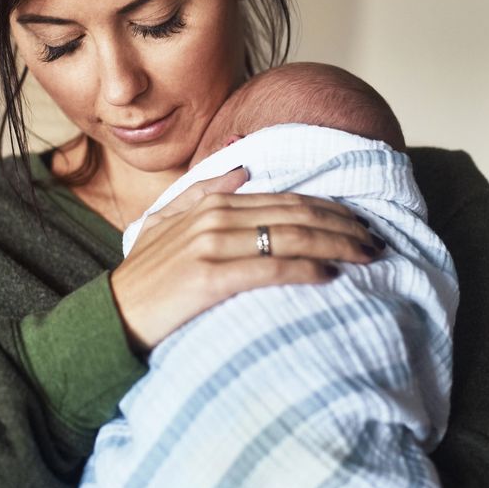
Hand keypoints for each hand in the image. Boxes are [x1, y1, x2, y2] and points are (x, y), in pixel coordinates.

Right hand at [109, 166, 383, 351]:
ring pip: (290, 237)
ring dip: (336, 246)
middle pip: (296, 215)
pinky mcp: (210, 278)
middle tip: (378, 241)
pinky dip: (304, 269)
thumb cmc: (145, 278)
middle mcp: (215, 217)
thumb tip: (244, 170)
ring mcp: (212, 246)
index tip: (362, 224)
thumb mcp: (165, 224)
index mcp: (211, 203)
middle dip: (343, 227)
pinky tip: (330, 276)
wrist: (110, 317)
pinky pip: (269, 269)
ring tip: (367, 257)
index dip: (330, 209)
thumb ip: (202, 192)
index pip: (286, 199)